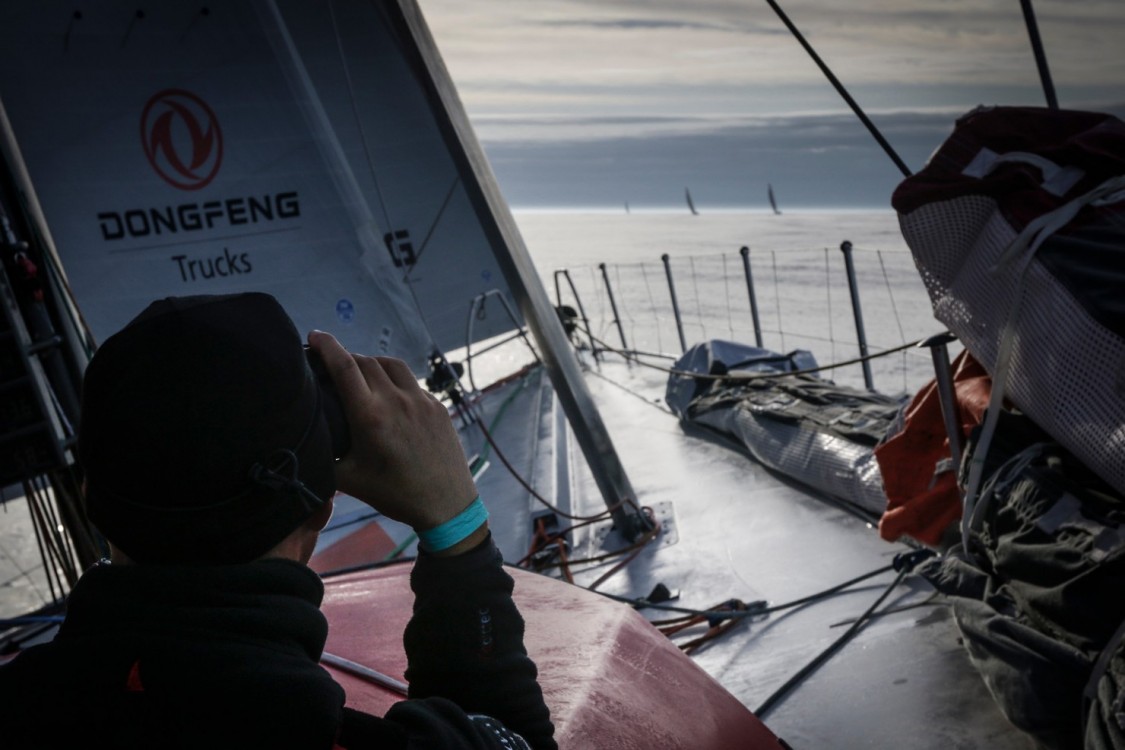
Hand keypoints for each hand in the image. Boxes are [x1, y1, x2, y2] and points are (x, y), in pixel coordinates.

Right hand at [308, 331, 477, 531]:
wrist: (446, 503)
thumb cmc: (394, 494)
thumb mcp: (349, 480)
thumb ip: (323, 457)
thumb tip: (300, 442)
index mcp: (370, 416)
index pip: (344, 367)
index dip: (327, 346)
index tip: (314, 336)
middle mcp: (396, 400)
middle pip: (365, 362)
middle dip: (345, 356)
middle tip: (331, 361)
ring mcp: (420, 400)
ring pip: (391, 365)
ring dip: (371, 362)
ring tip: (359, 371)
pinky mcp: (437, 406)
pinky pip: (411, 382)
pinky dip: (394, 379)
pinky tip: (388, 392)